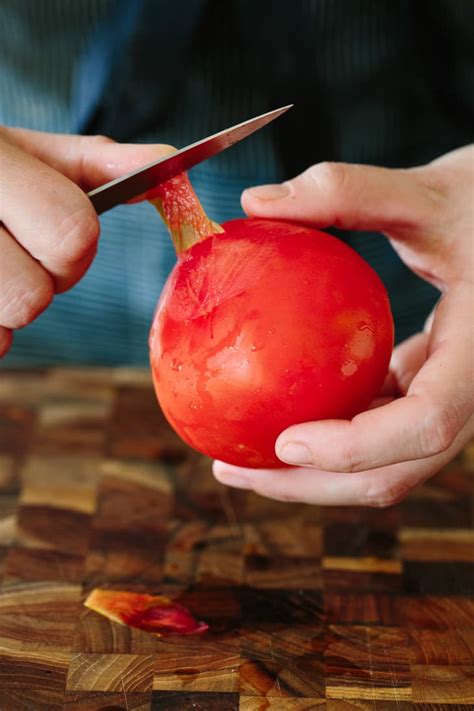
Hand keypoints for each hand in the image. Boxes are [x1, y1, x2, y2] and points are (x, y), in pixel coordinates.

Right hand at [0, 127, 172, 356]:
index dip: (76, 250)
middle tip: (16, 255)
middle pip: (35, 294)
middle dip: (41, 284)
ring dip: (6, 309)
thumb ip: (92, 163)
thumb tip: (167, 163)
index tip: (54, 237)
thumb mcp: (17, 151)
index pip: (73, 235)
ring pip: (5, 325)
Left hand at [214, 145, 473, 505]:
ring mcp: (456, 397)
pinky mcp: (435, 387)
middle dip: (313, 484)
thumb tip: (255, 202)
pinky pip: (383, 427)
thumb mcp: (432, 192)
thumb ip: (349, 192)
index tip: (284, 442)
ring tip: (242, 457)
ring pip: (389, 463)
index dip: (357, 448)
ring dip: (316, 471)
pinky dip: (334, 434)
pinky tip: (287, 412)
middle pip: (397, 469)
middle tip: (233, 468)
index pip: (428, 423)